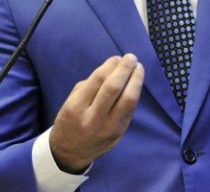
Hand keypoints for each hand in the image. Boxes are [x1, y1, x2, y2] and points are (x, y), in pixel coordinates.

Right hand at [49, 53, 144, 172]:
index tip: (117, 57)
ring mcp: (108, 127)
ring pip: (128, 99)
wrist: (71, 152)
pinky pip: (131, 108)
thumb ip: (91, 84)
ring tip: (138, 67)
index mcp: (76, 108)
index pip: (98, 80)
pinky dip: (135, 92)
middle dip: (125, 69)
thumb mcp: (71, 100)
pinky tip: (136, 82)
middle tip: (131, 57)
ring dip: (136, 80)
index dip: (110, 65)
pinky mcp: (120, 132)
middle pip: (114, 88)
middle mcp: (93, 119)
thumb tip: (115, 67)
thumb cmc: (71, 119)